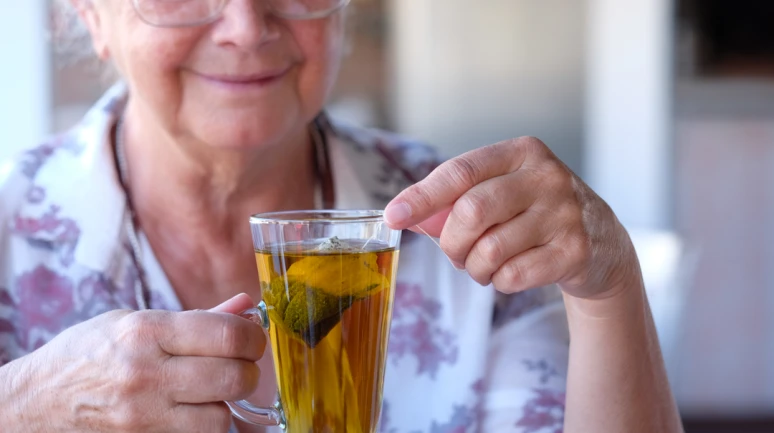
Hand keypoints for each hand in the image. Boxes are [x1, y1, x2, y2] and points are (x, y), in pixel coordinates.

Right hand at [10, 293, 264, 432]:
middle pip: (233, 378)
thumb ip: (196, 319)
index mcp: (145, 332)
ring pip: (221, 418)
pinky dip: (204, 425)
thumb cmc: (87, 354)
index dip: (252, 338)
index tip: (252, 339)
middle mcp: (146, 374)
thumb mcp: (134, 321)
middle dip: (248, 371)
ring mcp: (142, 416)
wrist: (35, 402)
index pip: (226, 336)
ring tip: (209, 391)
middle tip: (239, 365)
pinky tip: (191, 411)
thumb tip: (247, 309)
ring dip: (225, 404)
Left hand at [384, 137, 640, 299]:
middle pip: (471, 211)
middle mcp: (547, 176)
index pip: (460, 171)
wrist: (602, 244)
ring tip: (484, 266)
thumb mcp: (502, 194)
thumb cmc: (534, 214)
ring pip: (490, 249)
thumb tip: (407, 216)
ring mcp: (565, 213)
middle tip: (455, 254)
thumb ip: (456, 201)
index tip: (393, 216)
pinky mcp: (575, 250)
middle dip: (451, 242)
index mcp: (522, 152)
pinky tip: (510, 274)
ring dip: (475, 268)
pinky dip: (500, 282)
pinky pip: (513, 275)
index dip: (421, 196)